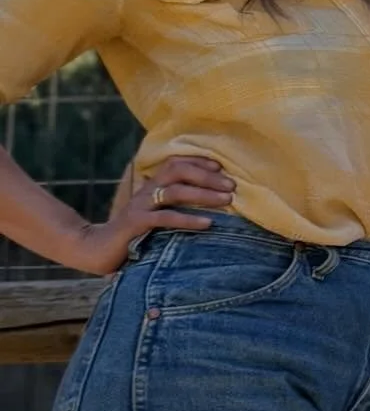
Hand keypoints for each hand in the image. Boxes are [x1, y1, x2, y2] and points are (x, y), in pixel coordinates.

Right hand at [58, 156, 234, 276]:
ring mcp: (140, 206)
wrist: (96, 248)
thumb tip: (209, 202)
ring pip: (175, 192)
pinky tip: (208, 224)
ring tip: (227, 201)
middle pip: (179, 172)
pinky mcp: (136, 224)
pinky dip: (188, 220)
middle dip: (208, 177)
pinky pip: (165, 218)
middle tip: (232, 186)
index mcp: (151, 185)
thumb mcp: (154, 215)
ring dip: (204, 195)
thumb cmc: (132, 232)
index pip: (177, 163)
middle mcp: (146, 190)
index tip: (222, 168)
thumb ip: (173, 205)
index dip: (199, 162)